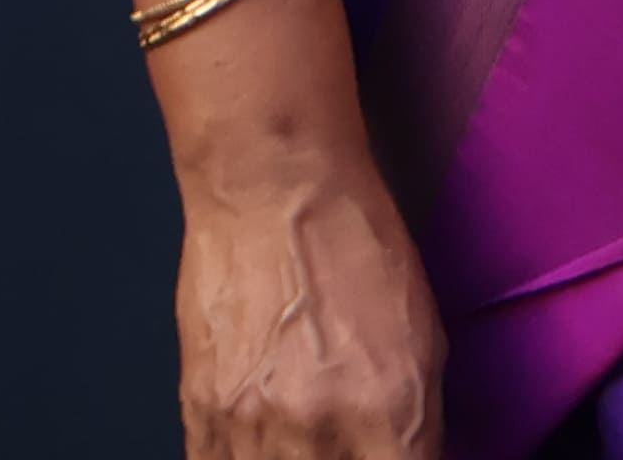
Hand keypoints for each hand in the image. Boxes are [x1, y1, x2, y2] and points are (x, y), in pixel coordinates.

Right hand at [172, 134, 442, 458]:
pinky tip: (263, 446)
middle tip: (349, 443)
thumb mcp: (424, 336)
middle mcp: (315, 431)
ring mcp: (249, 428)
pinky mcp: (199, 414)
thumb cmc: (357, 247)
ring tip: (307, 440)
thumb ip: (418, 422)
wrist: (274, 189)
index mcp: (386, 411)